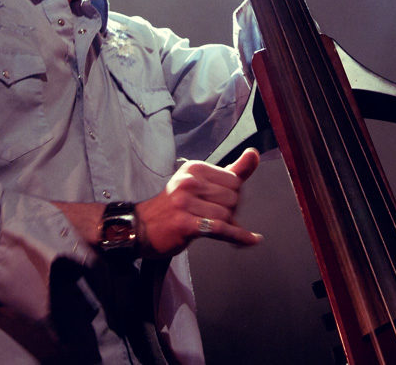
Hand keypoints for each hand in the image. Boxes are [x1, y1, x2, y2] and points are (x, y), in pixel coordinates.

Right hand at [136, 148, 262, 256]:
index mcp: (195, 169)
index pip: (234, 179)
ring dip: (226, 225)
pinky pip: (221, 229)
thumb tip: (253, 155)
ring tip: (210, 225)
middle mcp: (189, 183)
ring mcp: (185, 203)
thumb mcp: (200, 182)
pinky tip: (250, 240)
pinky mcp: (185, 224)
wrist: (141, 227)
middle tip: (213, 215)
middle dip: (230, 210)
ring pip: (227, 215)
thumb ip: (232, 170)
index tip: (221, 201)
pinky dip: (239, 237)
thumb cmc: (173, 206)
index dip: (234, 194)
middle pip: (233, 198)